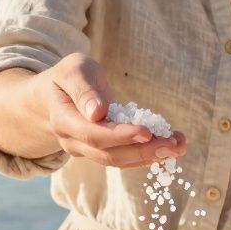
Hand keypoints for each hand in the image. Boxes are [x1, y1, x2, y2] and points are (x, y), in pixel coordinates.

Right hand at [35, 53, 186, 167]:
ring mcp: (87, 151)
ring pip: (120, 160)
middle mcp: (73, 142)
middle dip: (144, 151)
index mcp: (63, 120)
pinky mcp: (103, 151)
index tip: (147, 131)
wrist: (51, 98)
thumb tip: (97, 113)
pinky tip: (171, 143)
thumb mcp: (73, 70)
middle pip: (110, 154)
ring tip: (179, 144)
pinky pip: (126, 156)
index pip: (93, 134)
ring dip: (152, 155)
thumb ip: (83, 88)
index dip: (120, 136)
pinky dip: (149, 152)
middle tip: (174, 144)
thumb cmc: (65, 78)